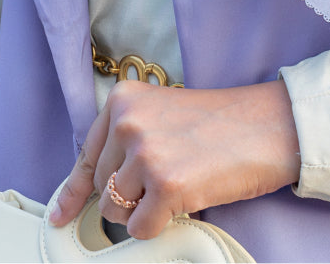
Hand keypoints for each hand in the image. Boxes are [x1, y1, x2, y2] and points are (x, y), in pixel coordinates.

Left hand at [49, 79, 300, 239]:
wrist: (269, 126)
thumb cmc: (222, 122)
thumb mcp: (163, 115)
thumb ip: (128, 140)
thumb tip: (92, 191)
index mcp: (124, 100)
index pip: (86, 156)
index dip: (75, 191)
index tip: (60, 215)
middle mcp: (128, 122)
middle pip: (103, 187)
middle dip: (129, 195)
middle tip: (167, 179)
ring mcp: (145, 153)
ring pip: (117, 210)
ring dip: (144, 210)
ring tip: (179, 184)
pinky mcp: (165, 185)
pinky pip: (140, 229)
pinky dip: (159, 225)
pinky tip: (185, 200)